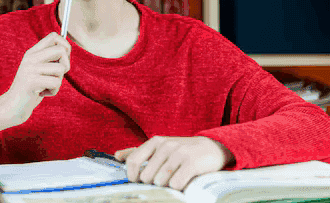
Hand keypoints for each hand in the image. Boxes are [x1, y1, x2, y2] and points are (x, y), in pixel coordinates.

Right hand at [1, 32, 70, 125]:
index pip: (54, 36)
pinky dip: (54, 91)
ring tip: (47, 86)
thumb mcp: (40, 70)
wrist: (12, 107)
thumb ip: (50, 59)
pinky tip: (43, 93)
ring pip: (61, 68)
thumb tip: (67, 48)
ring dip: (59, 81)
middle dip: (66, 64)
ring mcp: (30, 69)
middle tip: (57, 75)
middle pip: (61, 50)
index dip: (65, 46)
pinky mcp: (31, 82)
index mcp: (32, 52)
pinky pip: (56, 82)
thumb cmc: (31, 89)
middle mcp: (31, 57)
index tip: (62, 59)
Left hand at [114, 136, 234, 190]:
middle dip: (154, 182)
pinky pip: (176, 184)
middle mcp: (166, 145)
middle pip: (147, 176)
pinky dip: (178, 187)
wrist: (212, 147)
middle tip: (165, 177)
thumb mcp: (159, 147)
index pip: (133, 161)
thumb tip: (117, 156)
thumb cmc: (182, 150)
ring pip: (161, 181)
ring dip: (167, 185)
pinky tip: (183, 181)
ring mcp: (179, 153)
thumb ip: (138, 152)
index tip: (138, 180)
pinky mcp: (191, 163)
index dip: (132, 175)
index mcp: (155, 142)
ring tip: (175, 177)